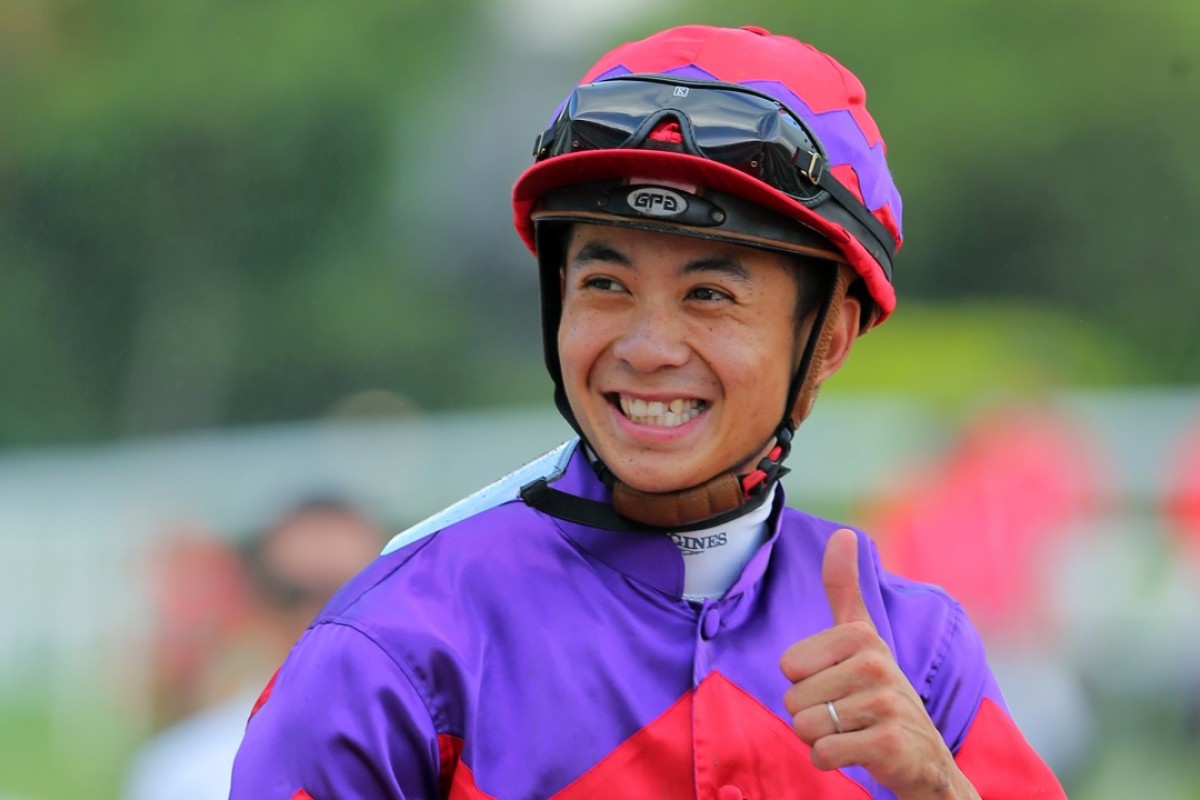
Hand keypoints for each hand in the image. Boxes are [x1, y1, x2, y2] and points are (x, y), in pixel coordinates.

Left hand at [778, 529, 979, 798]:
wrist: (924, 756)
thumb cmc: (879, 691)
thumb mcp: (862, 637)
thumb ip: (844, 587)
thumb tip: (842, 532)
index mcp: (862, 636)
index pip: (789, 665)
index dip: (805, 682)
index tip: (837, 682)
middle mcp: (876, 664)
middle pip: (793, 699)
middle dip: (811, 714)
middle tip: (846, 713)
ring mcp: (885, 704)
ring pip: (805, 727)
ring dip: (820, 738)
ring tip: (852, 731)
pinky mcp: (888, 743)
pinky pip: (823, 753)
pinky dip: (829, 760)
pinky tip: (857, 752)